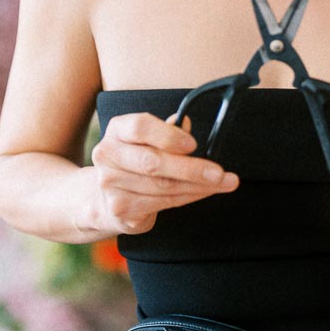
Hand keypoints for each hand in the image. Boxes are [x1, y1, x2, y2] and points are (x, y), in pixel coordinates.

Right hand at [89, 112, 238, 236]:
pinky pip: (163, 203)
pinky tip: (204, 192)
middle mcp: (108, 155)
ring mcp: (111, 184)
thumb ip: (167, 131)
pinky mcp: (120, 208)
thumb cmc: (136, 161)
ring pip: (163, 186)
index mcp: (117, 130)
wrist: (106, 197)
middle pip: (153, 162)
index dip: (168, 135)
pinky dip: (189, 197)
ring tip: (223, 183)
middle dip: (192, 168)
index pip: (140, 127)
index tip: (193, 144)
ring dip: (199, 186)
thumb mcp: (147, 139)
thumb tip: (185, 122)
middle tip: (220, 173)